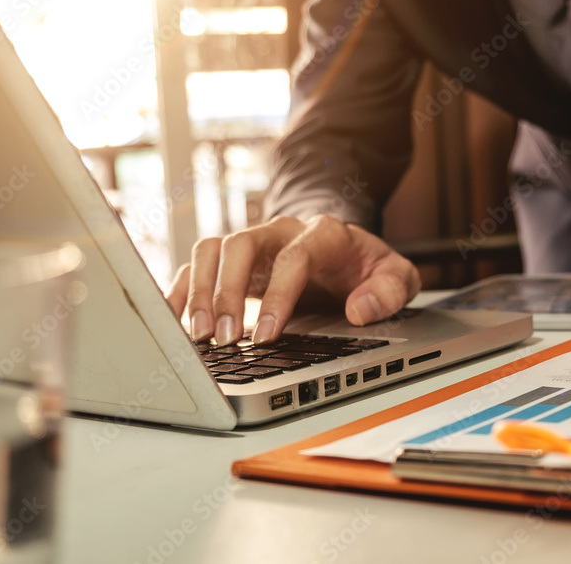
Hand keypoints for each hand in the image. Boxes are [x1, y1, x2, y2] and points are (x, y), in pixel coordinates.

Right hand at [165, 215, 420, 344]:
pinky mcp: (234, 261)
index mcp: (323, 233)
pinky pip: (198, 266)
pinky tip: (173, 322)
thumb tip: (361, 310)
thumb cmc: (367, 267)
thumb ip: (391, 290)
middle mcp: (281, 231)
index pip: (294, 257)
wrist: (346, 250)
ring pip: (212, 251)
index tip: (266, 336)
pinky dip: (182, 291)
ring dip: (200, 292)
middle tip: (224, 338)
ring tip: (198, 336)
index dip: (278, 295)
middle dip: (228, 292)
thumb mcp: (397, 275)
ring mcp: (253, 244)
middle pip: (240, 246)